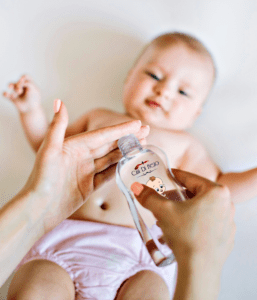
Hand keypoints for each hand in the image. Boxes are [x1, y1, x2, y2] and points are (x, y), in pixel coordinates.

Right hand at [3, 75, 40, 112]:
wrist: (31, 110)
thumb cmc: (34, 100)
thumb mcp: (34, 90)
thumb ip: (28, 83)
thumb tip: (19, 81)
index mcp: (30, 85)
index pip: (26, 77)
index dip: (23, 77)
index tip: (22, 81)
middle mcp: (23, 87)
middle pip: (18, 81)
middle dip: (18, 84)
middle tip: (20, 91)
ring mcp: (17, 92)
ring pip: (11, 85)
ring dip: (11, 86)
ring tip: (16, 93)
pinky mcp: (12, 98)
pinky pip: (5, 94)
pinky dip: (5, 94)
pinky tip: (8, 95)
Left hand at [21, 99, 149, 233]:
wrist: (37, 210)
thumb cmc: (40, 180)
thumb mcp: (49, 152)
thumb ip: (57, 127)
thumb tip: (59, 101)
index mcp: (74, 146)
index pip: (102, 135)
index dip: (121, 129)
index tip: (137, 123)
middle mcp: (81, 156)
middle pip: (110, 145)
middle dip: (128, 138)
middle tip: (146, 131)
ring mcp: (86, 171)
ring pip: (111, 159)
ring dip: (126, 152)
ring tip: (143, 145)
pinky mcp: (88, 186)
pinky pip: (108, 175)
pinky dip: (119, 169)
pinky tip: (131, 164)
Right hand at [131, 169, 234, 268]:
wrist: (199, 270)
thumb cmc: (186, 236)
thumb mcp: (164, 211)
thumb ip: (150, 197)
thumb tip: (137, 188)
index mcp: (216, 192)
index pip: (190, 178)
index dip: (175, 176)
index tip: (166, 175)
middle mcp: (227, 204)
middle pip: (196, 194)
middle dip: (178, 197)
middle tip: (164, 200)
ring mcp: (228, 221)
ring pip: (202, 209)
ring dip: (185, 210)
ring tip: (170, 218)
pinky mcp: (226, 236)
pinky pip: (208, 222)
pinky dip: (195, 222)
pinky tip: (182, 231)